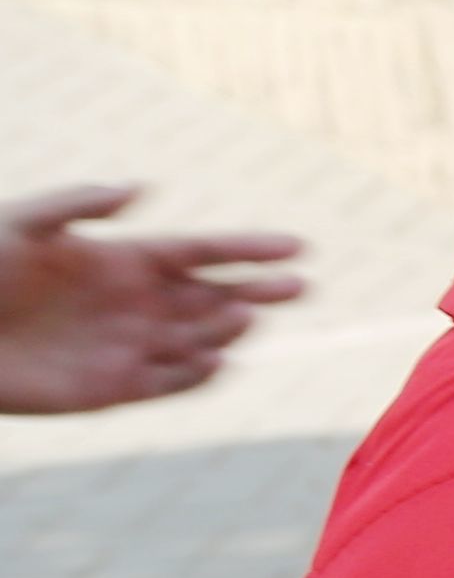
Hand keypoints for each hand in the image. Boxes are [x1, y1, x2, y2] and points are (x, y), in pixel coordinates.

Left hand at [0, 185, 304, 413]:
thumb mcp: (21, 223)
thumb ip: (78, 203)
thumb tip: (141, 189)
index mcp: (123, 260)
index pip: (201, 253)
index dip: (247, 249)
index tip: (295, 246)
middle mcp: (137, 304)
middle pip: (215, 296)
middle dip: (260, 291)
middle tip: (301, 286)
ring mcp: (129, 347)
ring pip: (200, 339)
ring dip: (227, 329)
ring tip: (243, 315)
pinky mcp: (114, 389)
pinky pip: (170, 383)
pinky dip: (197, 375)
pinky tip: (216, 360)